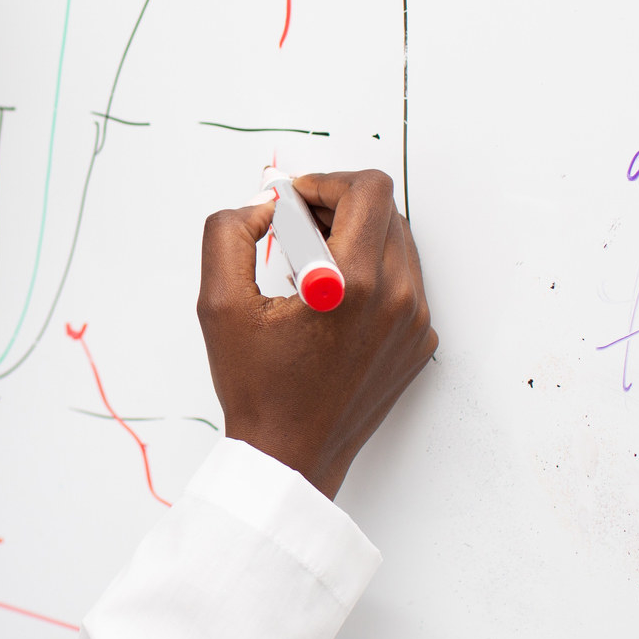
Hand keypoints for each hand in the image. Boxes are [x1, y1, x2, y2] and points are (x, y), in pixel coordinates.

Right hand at [197, 169, 435, 498]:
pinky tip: (332, 301)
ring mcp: (415, 323)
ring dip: (357, 238)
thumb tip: (263, 204)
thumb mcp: (219, 303)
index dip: (328, 182)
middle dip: (339, 206)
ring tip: (312, 267)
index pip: (369, 190)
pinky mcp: (420, 343)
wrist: (290, 456)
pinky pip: (404, 281)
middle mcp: (397, 299)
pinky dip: (371, 274)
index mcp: (353, 283)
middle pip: (386, 210)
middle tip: (298, 229)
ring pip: (398, 243)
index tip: (298, 200)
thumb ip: (230, 232)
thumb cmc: (256, 387)